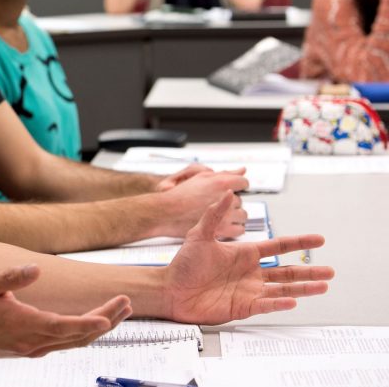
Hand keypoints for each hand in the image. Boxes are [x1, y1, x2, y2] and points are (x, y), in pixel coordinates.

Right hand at [0, 265, 130, 362]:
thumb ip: (11, 277)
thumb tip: (35, 270)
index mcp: (24, 324)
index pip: (64, 326)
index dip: (89, 322)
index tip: (109, 316)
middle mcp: (34, 341)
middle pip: (78, 335)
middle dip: (106, 319)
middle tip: (125, 303)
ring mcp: (34, 348)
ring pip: (75, 342)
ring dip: (99, 328)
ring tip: (119, 312)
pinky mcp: (32, 349)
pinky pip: (66, 344)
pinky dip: (84, 334)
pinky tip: (92, 324)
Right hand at [155, 168, 248, 238]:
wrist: (167, 212)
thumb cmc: (181, 195)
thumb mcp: (202, 177)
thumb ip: (225, 173)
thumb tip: (242, 170)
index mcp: (221, 182)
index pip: (243, 183)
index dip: (236, 187)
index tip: (228, 191)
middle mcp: (226, 198)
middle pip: (241, 200)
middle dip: (231, 202)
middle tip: (215, 203)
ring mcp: (225, 215)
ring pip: (242, 215)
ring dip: (234, 215)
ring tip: (219, 215)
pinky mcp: (223, 229)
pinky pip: (239, 229)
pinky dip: (233, 228)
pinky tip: (222, 225)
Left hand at [164, 192, 332, 324]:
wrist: (170, 289)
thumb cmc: (182, 264)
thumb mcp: (199, 235)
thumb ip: (215, 215)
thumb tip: (228, 193)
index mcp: (244, 253)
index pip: (277, 246)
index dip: (298, 242)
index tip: (318, 239)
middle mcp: (250, 272)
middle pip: (287, 271)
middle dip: (309, 270)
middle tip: (330, 270)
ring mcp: (249, 290)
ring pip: (283, 289)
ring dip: (303, 288)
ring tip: (323, 286)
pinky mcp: (243, 307)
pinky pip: (266, 305)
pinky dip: (280, 303)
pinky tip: (294, 300)